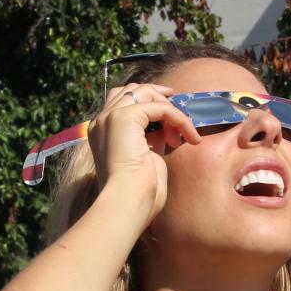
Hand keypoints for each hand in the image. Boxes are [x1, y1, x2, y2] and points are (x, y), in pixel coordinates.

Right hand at [86, 83, 200, 222]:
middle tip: (181, 117)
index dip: (148, 101)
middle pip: (133, 89)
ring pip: (146, 94)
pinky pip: (161, 107)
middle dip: (159, 98)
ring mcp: (111, 117)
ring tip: (184, 135)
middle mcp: (102, 121)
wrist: (127, 201)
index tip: (171, 113)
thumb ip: (151, 137)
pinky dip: (179, 119)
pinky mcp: (124, 118)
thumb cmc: (136, 191)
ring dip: (171, 110)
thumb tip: (166, 126)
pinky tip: (188, 138)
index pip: (122, 99)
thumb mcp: (145, 156)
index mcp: (101, 131)